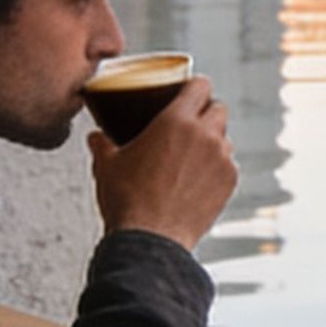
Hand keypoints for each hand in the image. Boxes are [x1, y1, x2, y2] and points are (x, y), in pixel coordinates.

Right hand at [88, 74, 235, 249]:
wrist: (151, 240)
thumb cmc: (127, 200)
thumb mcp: (107, 166)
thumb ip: (102, 145)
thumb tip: (95, 137)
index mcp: (176, 120)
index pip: (200, 86)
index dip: (194, 86)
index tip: (187, 92)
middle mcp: (205, 135)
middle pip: (219, 108)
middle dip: (206, 112)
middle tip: (188, 124)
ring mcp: (222, 159)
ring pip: (225, 138)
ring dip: (213, 141)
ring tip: (191, 155)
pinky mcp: (230, 183)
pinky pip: (229, 165)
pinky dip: (217, 167)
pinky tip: (198, 179)